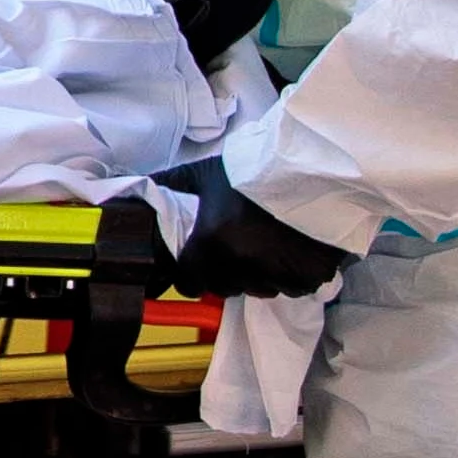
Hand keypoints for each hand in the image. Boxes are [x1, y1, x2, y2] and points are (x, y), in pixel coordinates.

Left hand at [164, 170, 348, 299]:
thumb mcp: (206, 173)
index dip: (191, 274)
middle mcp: (242, 265)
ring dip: (258, 275)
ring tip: (267, 245)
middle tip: (237, 248)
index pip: (188, 282)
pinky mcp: (308, 278)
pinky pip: (292, 288)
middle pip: (223, 288)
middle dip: (225, 273)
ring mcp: (277, 275)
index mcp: (211, 243)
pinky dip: (291, 275)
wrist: (315, 168)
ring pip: (259, 289)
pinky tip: (293, 250)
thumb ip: (171, 184)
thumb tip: (142, 184)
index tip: (199, 265)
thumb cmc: (256, 170)